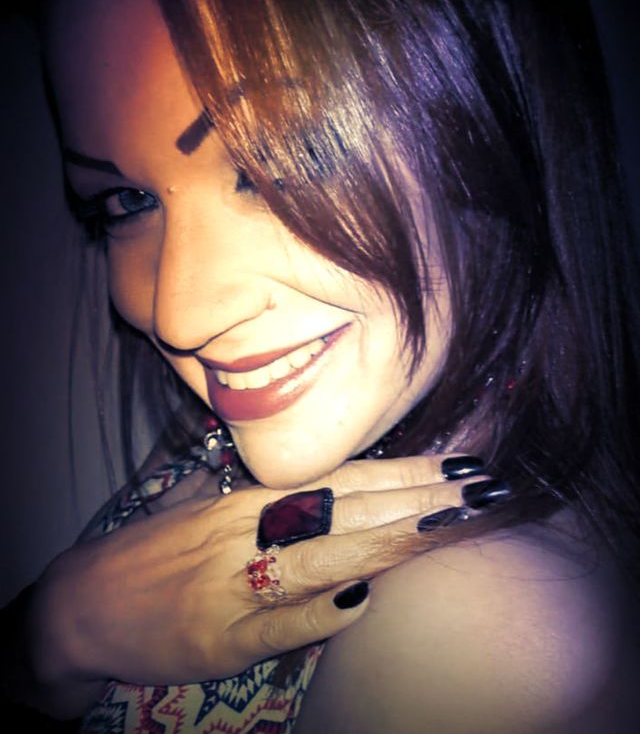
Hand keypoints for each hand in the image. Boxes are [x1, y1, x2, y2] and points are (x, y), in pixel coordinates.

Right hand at [24, 454, 488, 716]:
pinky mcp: (220, 638)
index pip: (344, 479)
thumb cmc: (159, 553)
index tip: (460, 466)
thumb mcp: (216, 510)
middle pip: (347, 509)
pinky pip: (277, 624)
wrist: (84, 602)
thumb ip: (276, 504)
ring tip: (446, 526)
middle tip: (481, 490)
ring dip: (387, 542)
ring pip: (321, 556)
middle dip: (418, 500)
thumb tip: (340, 495)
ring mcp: (236, 584)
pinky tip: (359, 602)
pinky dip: (318, 613)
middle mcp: (250, 530)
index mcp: (253, 499)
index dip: (406, 473)